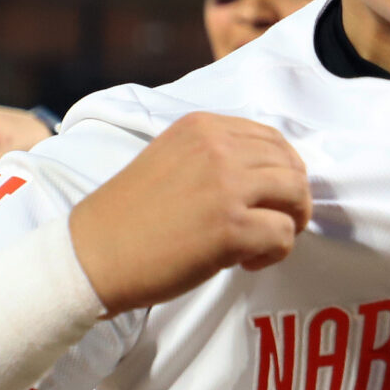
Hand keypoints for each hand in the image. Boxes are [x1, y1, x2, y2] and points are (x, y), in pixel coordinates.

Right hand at [68, 114, 308, 313]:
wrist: (93, 254)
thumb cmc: (129, 216)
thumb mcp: (170, 158)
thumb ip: (213, 155)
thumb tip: (266, 174)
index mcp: (203, 127)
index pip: (272, 139)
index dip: (282, 171)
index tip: (267, 198)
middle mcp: (218, 149)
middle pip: (292, 166)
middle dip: (292, 199)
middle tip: (273, 225)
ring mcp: (226, 187)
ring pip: (296, 195)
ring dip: (288, 223)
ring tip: (260, 243)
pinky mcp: (231, 229)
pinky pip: (284, 235)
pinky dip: (274, 253)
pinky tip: (245, 262)